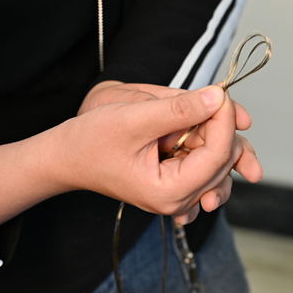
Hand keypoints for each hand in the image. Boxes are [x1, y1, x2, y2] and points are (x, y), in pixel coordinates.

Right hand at [61, 84, 260, 220]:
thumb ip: (179, 109)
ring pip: (221, 159)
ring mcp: (181, 194)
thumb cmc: (91, 141)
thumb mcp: (134, 118)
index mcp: (169, 192)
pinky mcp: (179, 182)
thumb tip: (219, 97)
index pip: (218, 155)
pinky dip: (208, 140)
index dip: (224, 119)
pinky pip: (208, 161)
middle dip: (221, 125)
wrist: (67, 157)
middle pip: (225, 159)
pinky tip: (199, 126)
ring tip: (198, 111)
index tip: (220, 92)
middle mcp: (180, 200)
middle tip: (206, 95)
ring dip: (216, 131)